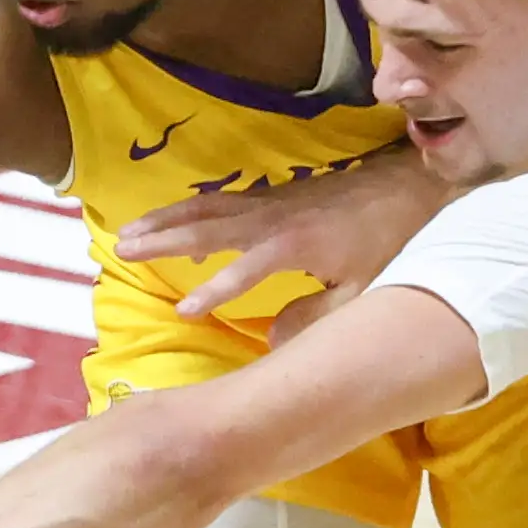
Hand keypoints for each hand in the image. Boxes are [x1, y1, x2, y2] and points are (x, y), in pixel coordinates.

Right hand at [115, 141, 452, 323]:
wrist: (404, 188)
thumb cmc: (388, 242)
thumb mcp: (363, 288)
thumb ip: (319, 315)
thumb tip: (275, 340)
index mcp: (294, 244)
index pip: (244, 270)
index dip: (215, 291)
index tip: (184, 310)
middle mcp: (273, 218)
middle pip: (208, 227)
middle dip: (165, 238)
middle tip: (122, 248)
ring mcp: (270, 202)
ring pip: (207, 208)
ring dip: (166, 219)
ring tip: (127, 231)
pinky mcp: (271, 195)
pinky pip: (221, 202)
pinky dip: (191, 210)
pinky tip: (174, 224)